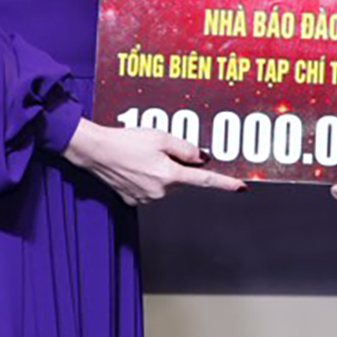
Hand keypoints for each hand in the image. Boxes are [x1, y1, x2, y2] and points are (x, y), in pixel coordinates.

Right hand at [63, 117, 247, 204]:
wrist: (95, 151)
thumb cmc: (125, 141)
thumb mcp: (161, 136)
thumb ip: (185, 148)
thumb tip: (202, 158)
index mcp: (169, 175)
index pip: (204, 180)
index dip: (225, 183)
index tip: (241, 187)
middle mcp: (160, 191)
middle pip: (182, 179)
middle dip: (177, 165)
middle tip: (159, 149)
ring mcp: (147, 198)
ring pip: (167, 184)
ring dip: (162, 171)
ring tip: (141, 156)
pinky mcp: (134, 200)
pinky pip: (150, 189)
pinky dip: (147, 177)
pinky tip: (135, 166)